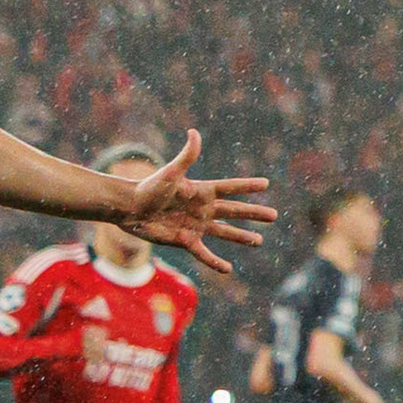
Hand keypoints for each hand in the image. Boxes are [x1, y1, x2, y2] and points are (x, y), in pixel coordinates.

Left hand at [114, 132, 277, 276]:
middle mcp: (203, 208)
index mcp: (202, 191)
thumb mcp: (170, 172)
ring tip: (258, 241)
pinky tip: (228, 269)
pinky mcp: (185, 240)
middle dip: (254, 214)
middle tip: (273, 216)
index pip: (231, 188)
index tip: (266, 184)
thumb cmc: (149, 187)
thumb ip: (187, 156)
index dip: (247, 187)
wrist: (129, 208)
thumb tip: (194, 133)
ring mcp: (196, 225)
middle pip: (234, 211)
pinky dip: (215, 262)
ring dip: (242, 237)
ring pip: (225, 232)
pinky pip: (204, 253)